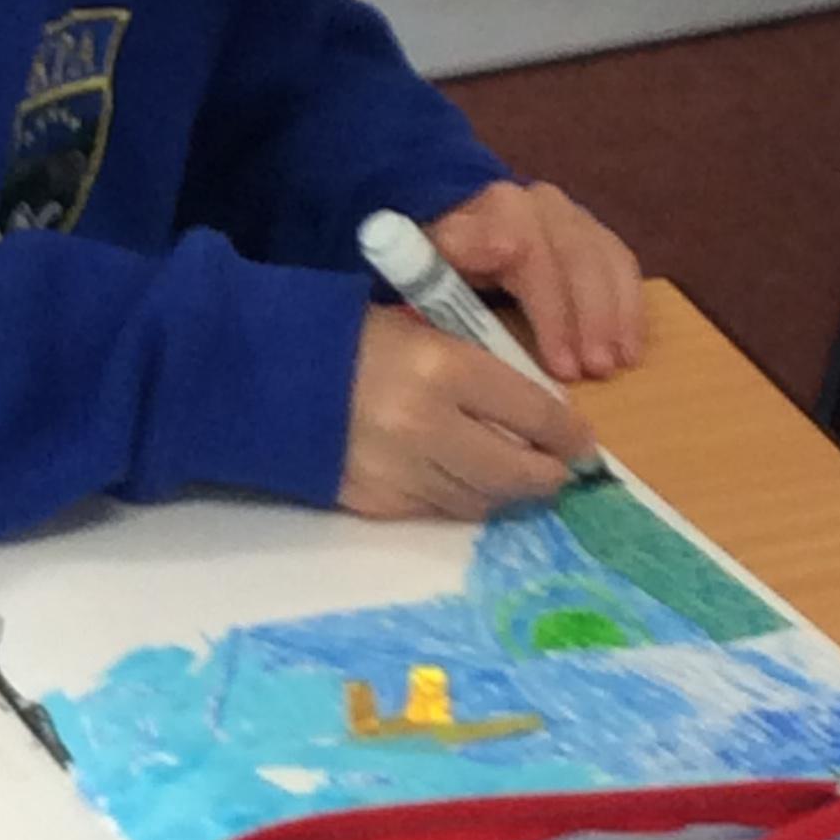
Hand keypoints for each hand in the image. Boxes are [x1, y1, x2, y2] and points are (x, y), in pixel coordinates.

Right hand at [339, 307, 596, 520]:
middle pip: (517, 473)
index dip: (568, 433)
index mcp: (444, 368)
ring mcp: (401, 472)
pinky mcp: (375, 503)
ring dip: (503, 492)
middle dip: (546, 475)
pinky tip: (453, 479)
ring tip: (508, 476)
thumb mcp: (418, 330)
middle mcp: (429, 427)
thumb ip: (474, 369)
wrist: (257, 373)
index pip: (534, 414)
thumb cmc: (343, 337)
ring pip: (480, 501)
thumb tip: (533, 412)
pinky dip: (455, 497)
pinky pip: (435, 510)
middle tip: (556, 471)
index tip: (582, 442)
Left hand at [424, 180, 643, 383]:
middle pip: (569, 255)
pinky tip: (630, 349)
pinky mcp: (596, 233)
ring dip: (611, 317)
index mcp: (490, 210)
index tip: (552, 335)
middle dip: (581, 315)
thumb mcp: (428, 269)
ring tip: (613, 365)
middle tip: (588, 369)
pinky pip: (622, 266)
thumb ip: (433, 274)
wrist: (467, 231)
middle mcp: (536, 204)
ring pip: (601, 260)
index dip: (541, 293)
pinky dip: (629, 310)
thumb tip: (445, 291)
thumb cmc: (446, 265)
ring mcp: (571, 215)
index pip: (520, 244)